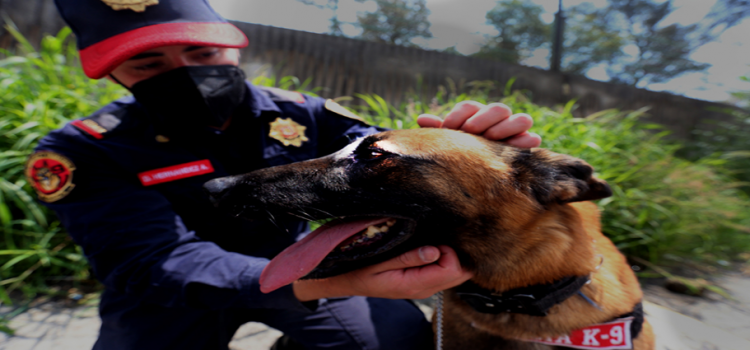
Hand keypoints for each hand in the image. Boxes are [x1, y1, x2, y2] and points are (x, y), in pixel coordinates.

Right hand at [292, 245, 472, 300]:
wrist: (344, 280)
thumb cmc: (358, 267)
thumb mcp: (380, 260)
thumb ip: (409, 257)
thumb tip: (436, 251)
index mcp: (414, 285)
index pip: (452, 269)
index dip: (449, 251)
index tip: (433, 239)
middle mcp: (423, 289)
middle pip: (461, 273)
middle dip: (455, 253)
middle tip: (435, 236)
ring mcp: (423, 287)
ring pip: (455, 273)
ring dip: (449, 255)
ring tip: (432, 239)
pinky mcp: (421, 281)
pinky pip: (444, 272)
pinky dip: (444, 258)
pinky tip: (429, 246)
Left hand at [417, 101, 541, 147]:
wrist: (473, 184)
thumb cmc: (456, 159)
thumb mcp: (447, 146)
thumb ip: (437, 133)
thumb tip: (422, 119)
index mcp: (473, 118)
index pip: (469, 107)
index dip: (459, 115)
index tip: (449, 127)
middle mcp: (495, 122)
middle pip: (497, 109)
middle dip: (484, 118)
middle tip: (471, 130)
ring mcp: (513, 133)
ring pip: (520, 119)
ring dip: (507, 126)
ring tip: (492, 137)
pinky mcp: (525, 148)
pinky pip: (532, 139)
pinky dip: (527, 140)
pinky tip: (523, 144)